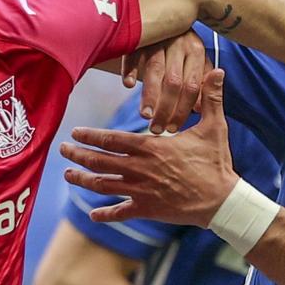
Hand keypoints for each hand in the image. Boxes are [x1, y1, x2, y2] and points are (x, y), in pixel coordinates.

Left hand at [65, 65, 236, 225]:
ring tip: (68, 175)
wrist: (221, 200)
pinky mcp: (147, 209)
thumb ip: (211, 98)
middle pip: (100, 161)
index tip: (75, 133)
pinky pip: (121, 212)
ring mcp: (141, 190)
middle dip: (78, 155)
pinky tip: (92, 214)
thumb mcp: (215, 127)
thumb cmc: (216, 163)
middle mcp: (140, 169)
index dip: (91, 136)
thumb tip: (219, 69)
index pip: (112, 139)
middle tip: (62, 150)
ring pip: (104, 185)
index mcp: (151, 147)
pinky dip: (105, 214)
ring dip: (83, 180)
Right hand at [120, 29, 209, 133]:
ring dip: (149, 96)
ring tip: (145, 116)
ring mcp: (159, 37)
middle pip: (174, 82)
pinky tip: (128, 85)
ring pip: (155, 70)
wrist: (166, 4)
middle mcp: (179, 43)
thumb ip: (199, 81)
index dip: (183, 109)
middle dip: (166, 109)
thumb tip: (199, 109)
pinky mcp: (139, 33)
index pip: (192, 86)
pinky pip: (134, 52)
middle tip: (156, 129)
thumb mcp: (195, 58)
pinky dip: (130, 68)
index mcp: (196, 51)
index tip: (174, 128)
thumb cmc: (179, 44)